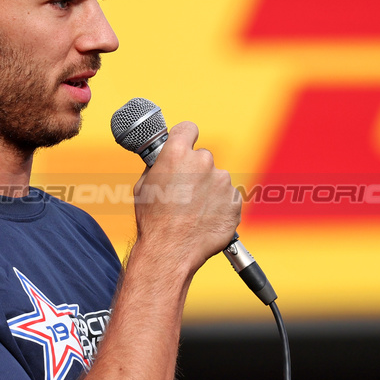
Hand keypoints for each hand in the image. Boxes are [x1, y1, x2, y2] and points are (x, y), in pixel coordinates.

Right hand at [132, 121, 239, 274]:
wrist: (170, 251)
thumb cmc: (153, 220)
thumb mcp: (144, 185)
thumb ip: (160, 165)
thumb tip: (165, 159)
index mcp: (177, 153)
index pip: (188, 129)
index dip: (185, 137)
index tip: (185, 143)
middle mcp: (203, 162)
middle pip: (203, 157)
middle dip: (196, 171)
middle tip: (185, 191)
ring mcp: (222, 182)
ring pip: (217, 179)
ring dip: (209, 190)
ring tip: (194, 211)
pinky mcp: (234, 201)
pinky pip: (228, 198)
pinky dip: (220, 206)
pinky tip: (205, 219)